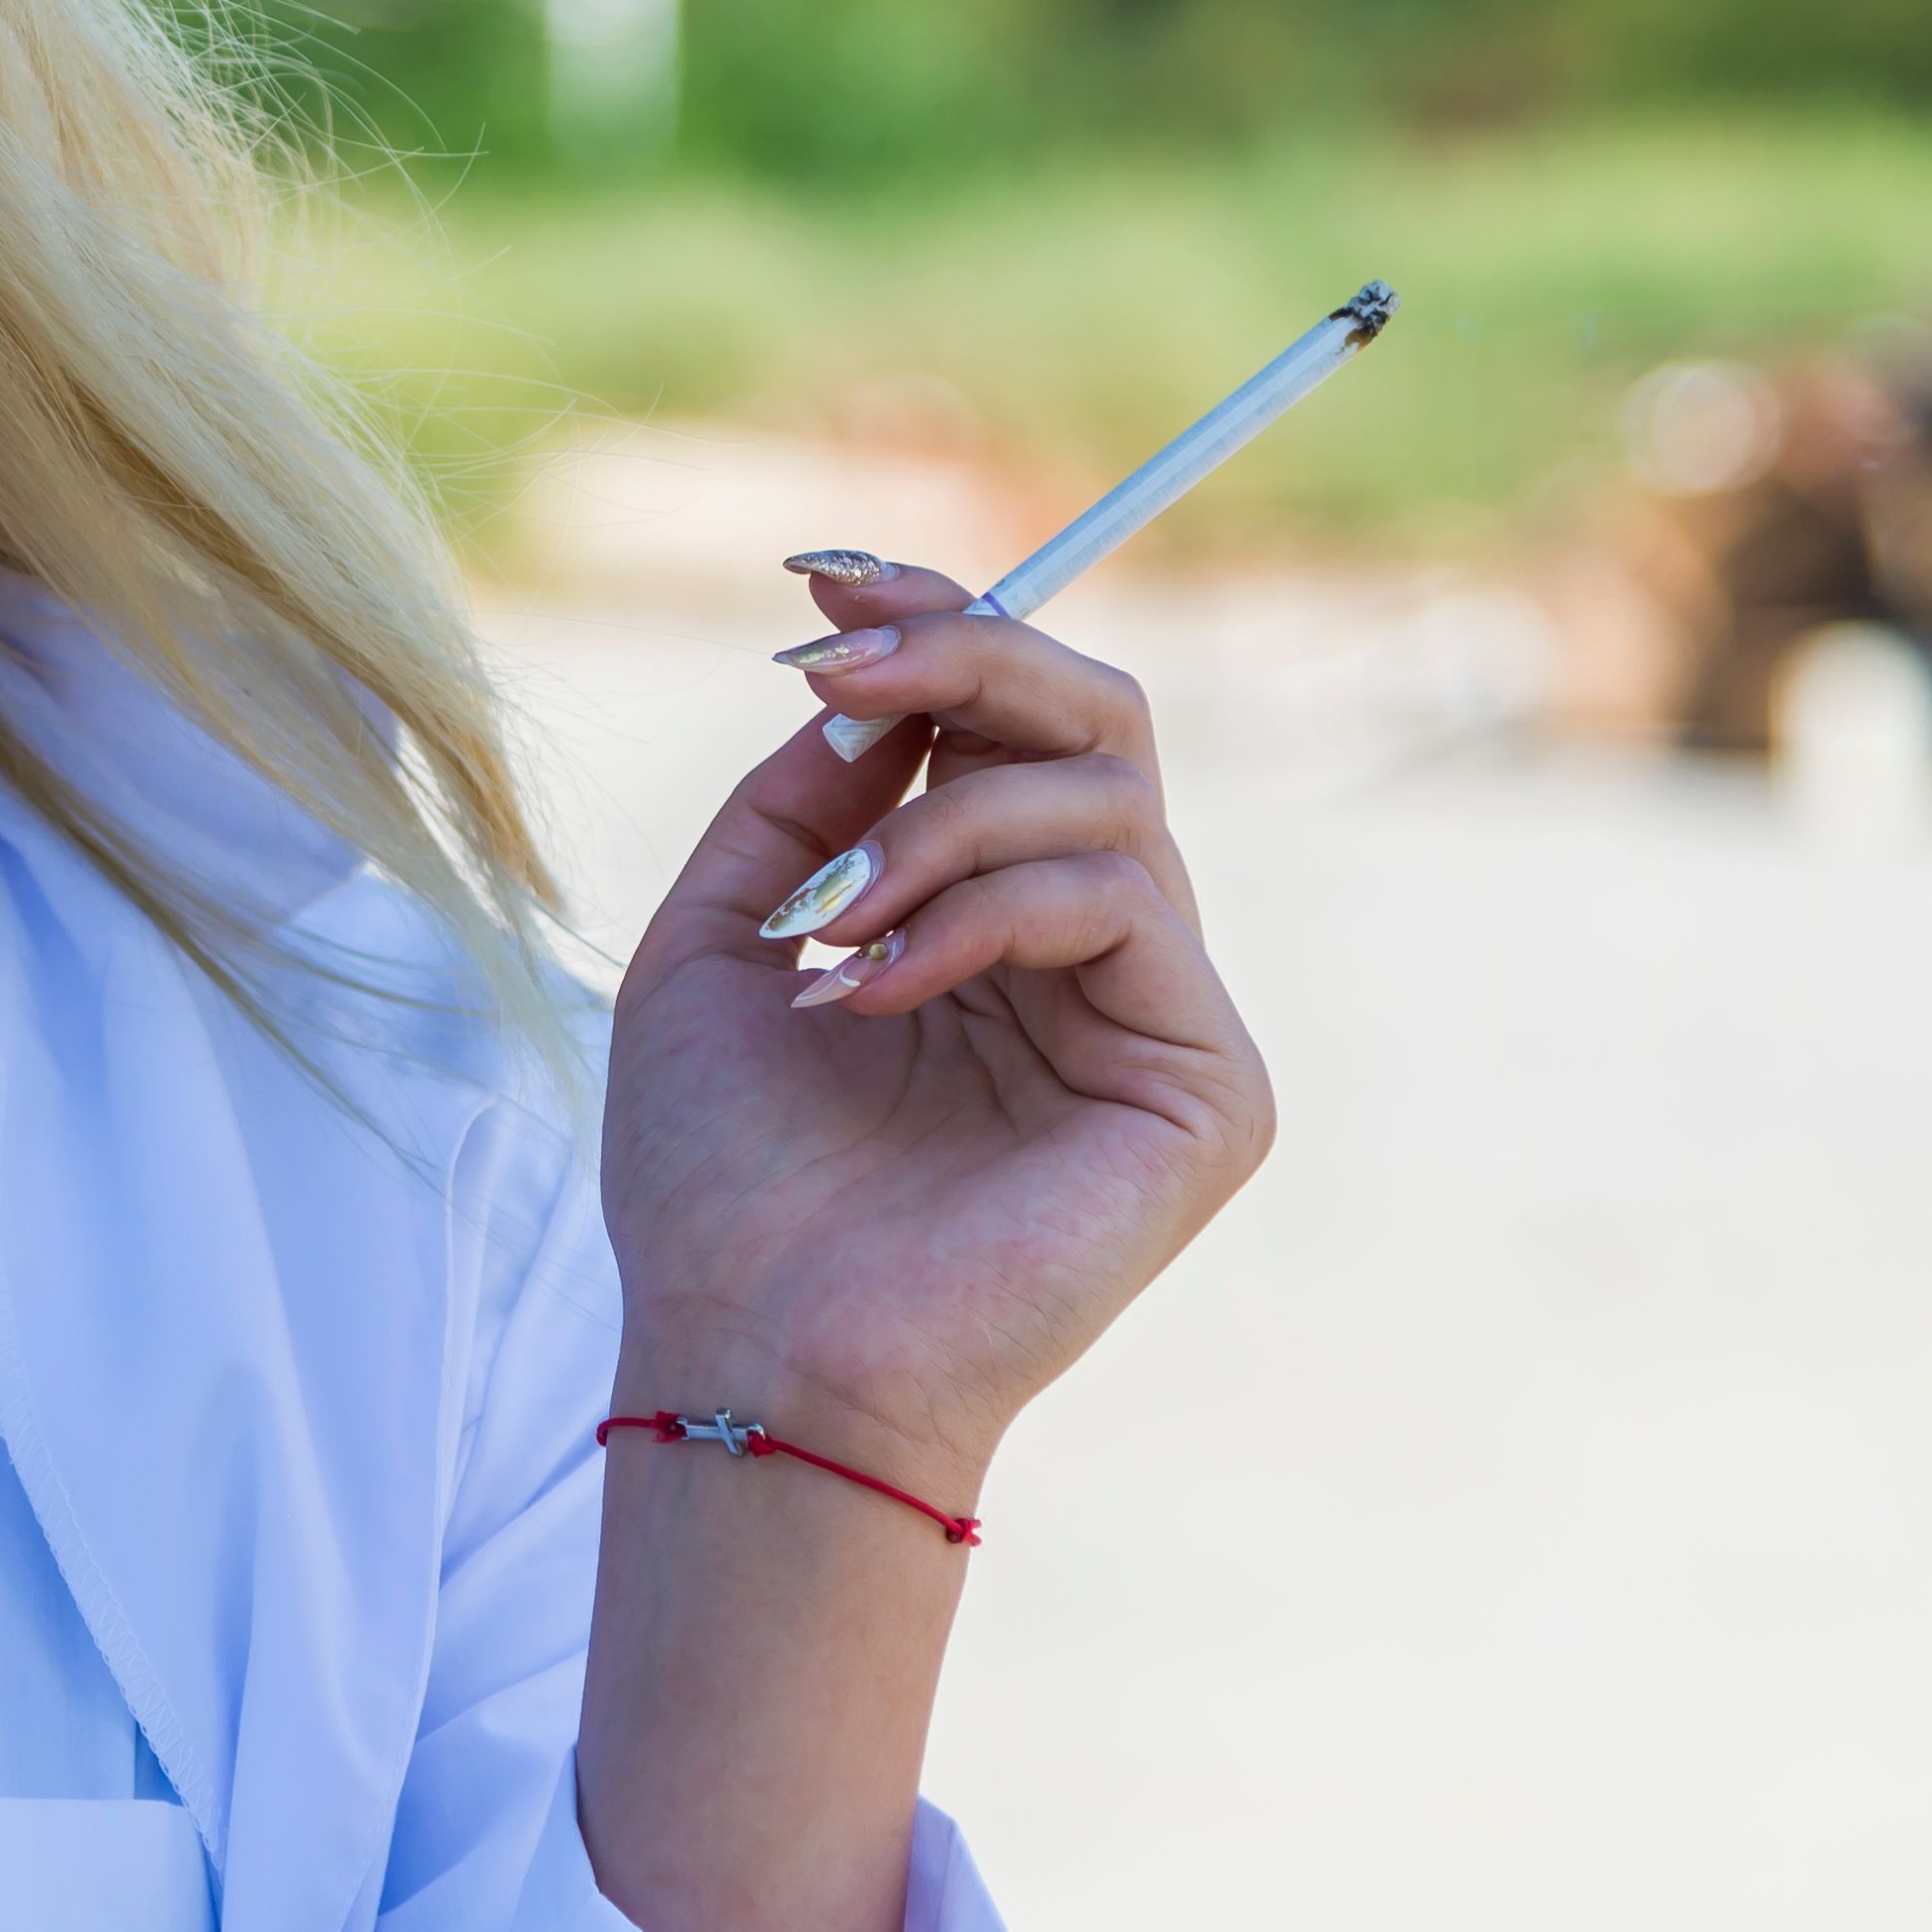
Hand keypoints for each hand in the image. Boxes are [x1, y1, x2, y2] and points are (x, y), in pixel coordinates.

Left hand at [598, 557, 1280, 1504]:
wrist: (750, 1353)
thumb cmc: (723, 1181)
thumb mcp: (726, 937)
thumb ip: (810, 799)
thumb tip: (877, 673)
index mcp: (989, 920)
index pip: (1012, 724)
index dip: (939, 622)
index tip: (819, 578)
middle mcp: (1092, 957)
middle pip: (1097, 717)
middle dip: (962, 652)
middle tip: (834, 660)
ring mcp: (1162, 1017)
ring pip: (1100, 795)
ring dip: (930, 827)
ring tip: (825, 928)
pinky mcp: (1209, 1085)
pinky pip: (1118, 899)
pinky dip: (978, 913)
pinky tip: (871, 995)